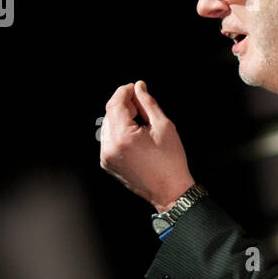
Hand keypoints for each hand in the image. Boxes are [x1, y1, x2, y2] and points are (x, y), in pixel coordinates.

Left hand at [99, 80, 193, 210]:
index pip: (115, 104)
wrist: (170, 191)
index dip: (124, 92)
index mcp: (123, 137)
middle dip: (124, 105)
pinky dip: (119, 132)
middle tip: (141, 104)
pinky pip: (109, 140)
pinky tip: (135, 135)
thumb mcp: (164, 126)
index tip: (135, 87)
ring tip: (140, 122)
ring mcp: (106, 157)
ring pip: (108, 126)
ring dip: (121, 118)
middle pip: (109, 114)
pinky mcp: (108, 164)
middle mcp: (110, 147)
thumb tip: (139, 87)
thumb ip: (148, 103)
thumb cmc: (170, 162)